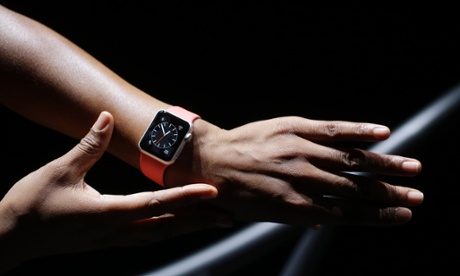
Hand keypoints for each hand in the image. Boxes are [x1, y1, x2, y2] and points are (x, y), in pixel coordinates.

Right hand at [0, 111, 231, 272]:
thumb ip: (87, 145)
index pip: (158, 204)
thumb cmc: (33, 204)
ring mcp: (113, 240)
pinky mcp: (107, 241)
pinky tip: (175, 227)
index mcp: (109, 213)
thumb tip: (105, 118)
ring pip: (160, 236)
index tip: (213, 191)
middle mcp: (116, 231)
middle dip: (200, 221)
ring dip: (187, 229)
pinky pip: (146, 238)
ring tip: (210, 222)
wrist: (11, 237)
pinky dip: (167, 232)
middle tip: (228, 216)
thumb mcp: (59, 170)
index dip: (187, 196)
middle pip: (168, 227)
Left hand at [167, 116, 423, 225]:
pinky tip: (382, 132)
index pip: (349, 213)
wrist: (211, 161)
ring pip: (351, 159)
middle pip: (356, 188)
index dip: (379, 215)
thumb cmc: (236, 193)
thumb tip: (326, 221)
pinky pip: (331, 129)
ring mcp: (299, 152)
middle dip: (390, 194)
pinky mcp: (293, 128)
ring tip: (413, 169)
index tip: (404, 216)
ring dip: (385, 165)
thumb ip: (299, 216)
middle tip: (418, 197)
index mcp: (296, 207)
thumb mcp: (265, 215)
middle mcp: (303, 180)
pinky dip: (358, 130)